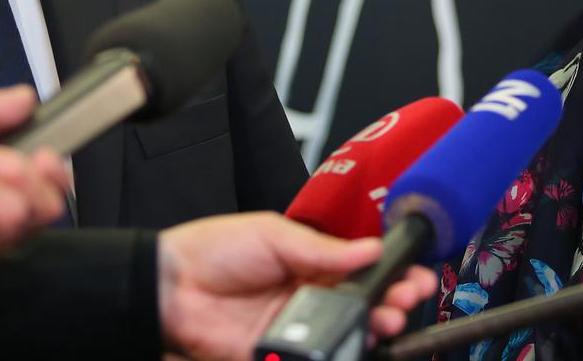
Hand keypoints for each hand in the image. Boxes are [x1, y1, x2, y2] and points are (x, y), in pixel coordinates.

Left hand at [156, 212, 437, 360]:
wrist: (169, 284)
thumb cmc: (213, 248)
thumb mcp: (272, 234)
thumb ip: (321, 248)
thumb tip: (369, 249)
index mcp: (309, 264)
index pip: (360, 271)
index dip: (388, 273)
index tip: (413, 272)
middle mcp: (307, 298)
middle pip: (360, 306)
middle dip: (391, 302)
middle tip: (406, 298)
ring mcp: (295, 330)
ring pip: (345, 334)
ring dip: (372, 329)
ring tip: (388, 319)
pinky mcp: (276, 355)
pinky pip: (314, 357)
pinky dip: (337, 352)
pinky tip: (355, 343)